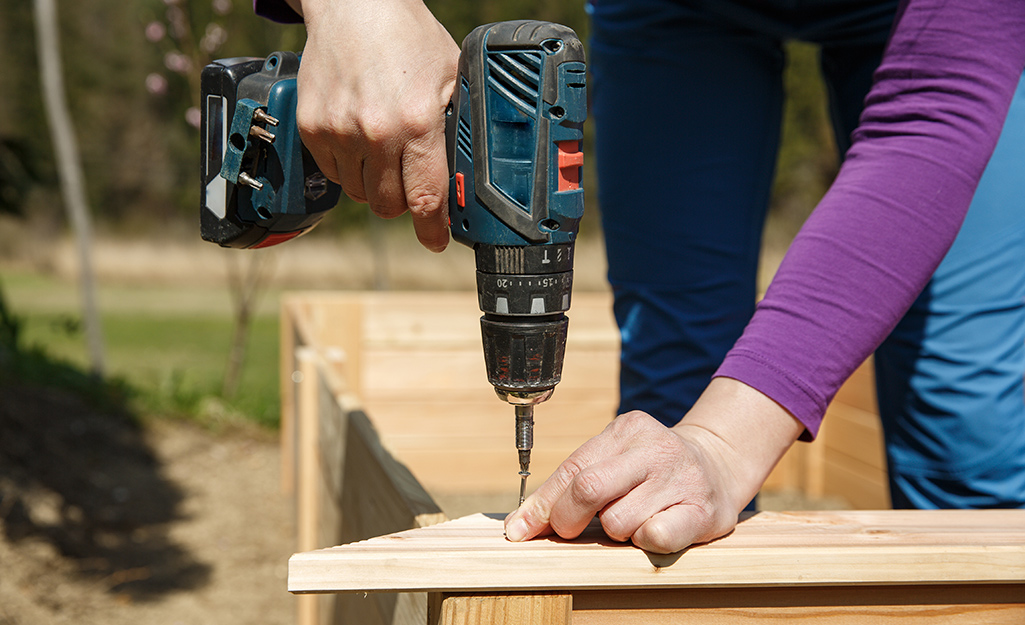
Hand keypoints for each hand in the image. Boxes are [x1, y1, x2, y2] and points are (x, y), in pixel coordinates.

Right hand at [293, 0, 458, 251]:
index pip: (426, 198)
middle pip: (388, 205)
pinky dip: (348, 167)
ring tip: (384, 148)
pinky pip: (333, 173)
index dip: (433, 230)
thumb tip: (468, 178)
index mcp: (417, 122)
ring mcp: (338, 132)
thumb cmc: (408, 38)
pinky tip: (360, 137)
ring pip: (359, 193)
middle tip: (410, 176)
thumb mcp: (452, 78)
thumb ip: (460, 129)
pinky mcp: (312, 128)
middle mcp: (375, 132)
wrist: (354, 5)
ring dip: (374, 183)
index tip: (437, 242)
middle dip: (403, 200)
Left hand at [504, 378, 803, 553]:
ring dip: (615, 531)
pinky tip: (652, 530)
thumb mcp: (615, 460)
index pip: (572, 468)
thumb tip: (520, 524)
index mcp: (627, 429)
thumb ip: (571, 485)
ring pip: (618, 521)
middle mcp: (655, 448)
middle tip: (571, 532)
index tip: (519, 531)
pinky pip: (655, 536)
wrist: (720, 464)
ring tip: (632, 519)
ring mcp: (681, 478)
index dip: (542, 505)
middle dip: (568, 520)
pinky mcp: (703, 511)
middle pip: (588, 487)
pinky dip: (644, 541)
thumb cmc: (653, 470)